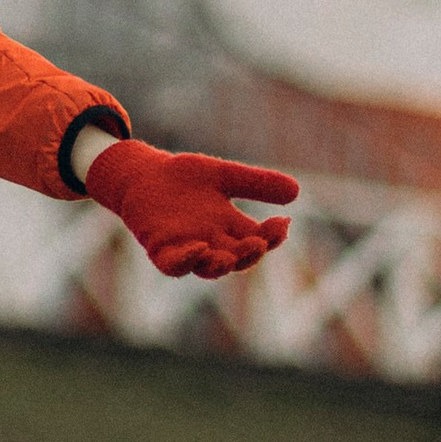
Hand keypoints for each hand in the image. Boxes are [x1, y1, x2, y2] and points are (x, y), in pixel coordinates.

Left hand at [84, 138, 297, 280]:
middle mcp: (213, 242)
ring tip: (229, 256)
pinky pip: (174, 264)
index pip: (258, 239)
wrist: (143, 174)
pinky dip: (185, 262)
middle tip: (259, 243)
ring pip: (208, 267)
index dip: (272, 236)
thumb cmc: (185, 178)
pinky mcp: (161, 249)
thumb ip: (256, 182)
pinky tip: (196, 249)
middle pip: (237, 258)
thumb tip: (297, 189)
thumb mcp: (223, 175)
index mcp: (231, 227)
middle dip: (250, 254)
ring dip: (220, 264)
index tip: (282, 224)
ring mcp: (186, 248)